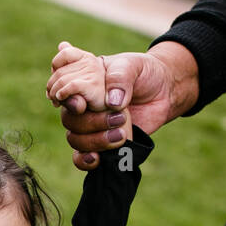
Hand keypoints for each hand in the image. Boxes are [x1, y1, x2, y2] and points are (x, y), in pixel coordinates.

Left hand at [47, 41, 107, 111]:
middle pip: (60, 71)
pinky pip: (71, 86)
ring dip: (54, 93)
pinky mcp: (92, 85)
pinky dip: (62, 93)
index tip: (56, 79)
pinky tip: (60, 98)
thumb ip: (72, 60)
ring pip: (62, 80)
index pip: (65, 53)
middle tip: (51, 96)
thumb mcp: (84, 73)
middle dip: (51, 85)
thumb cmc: (96, 90)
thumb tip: (61, 45)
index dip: (55, 65)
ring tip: (55, 101)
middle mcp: (90, 63)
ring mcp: (92, 73)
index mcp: (86, 57)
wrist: (112, 103)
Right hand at [48, 41, 198, 169]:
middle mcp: (82, 104)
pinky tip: (97, 159)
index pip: (60, 90)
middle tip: (121, 117)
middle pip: (69, 119)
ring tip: (122, 134)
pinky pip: (80, 157)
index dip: (67, 100)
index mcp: (82, 81)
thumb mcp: (133, 65)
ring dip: (96, 141)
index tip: (82, 105)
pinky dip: (85, 161)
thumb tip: (111, 102)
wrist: (164, 91)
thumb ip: (120, 77)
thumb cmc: (145, 73)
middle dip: (92, 122)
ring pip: (75, 139)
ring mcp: (90, 125)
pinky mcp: (101, 143)